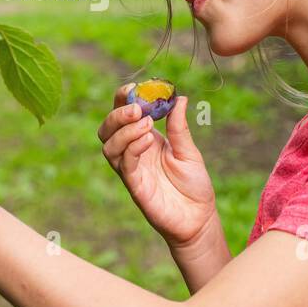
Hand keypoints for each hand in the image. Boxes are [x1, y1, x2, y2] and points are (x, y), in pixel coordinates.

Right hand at [98, 87, 217, 249]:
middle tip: (138, 109)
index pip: (123, 114)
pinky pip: (125, 164)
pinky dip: (132, 148)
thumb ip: (179, 127)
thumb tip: (179, 98)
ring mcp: (131, 170)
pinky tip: (148, 140)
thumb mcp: (189, 151)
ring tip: (147, 125)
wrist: (199, 218)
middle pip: (108, 128)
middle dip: (118, 114)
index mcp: (144, 139)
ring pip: (109, 145)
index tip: (135, 88)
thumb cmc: (193, 185)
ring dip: (124, 130)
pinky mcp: (135, 186)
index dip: (123, 99)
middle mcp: (132, 153)